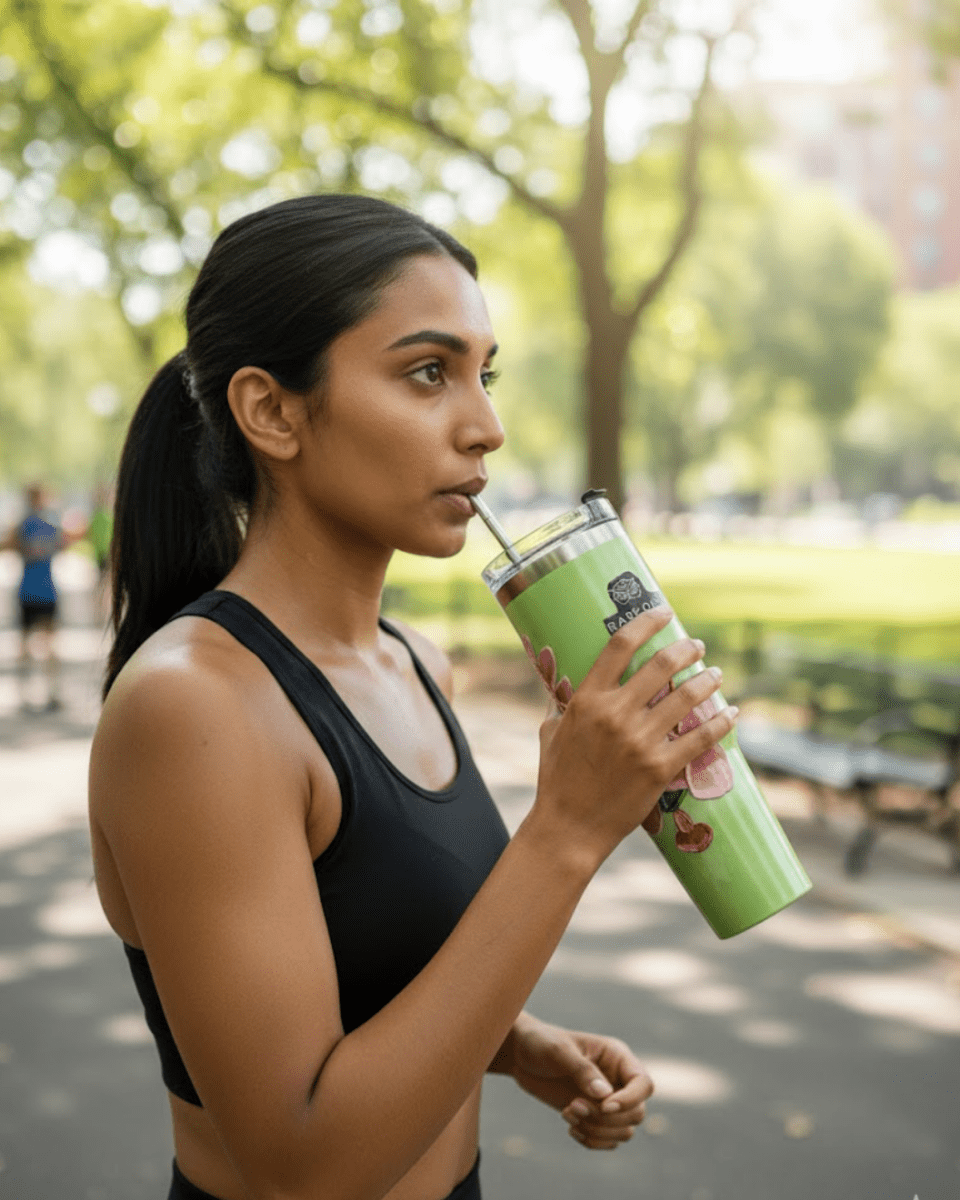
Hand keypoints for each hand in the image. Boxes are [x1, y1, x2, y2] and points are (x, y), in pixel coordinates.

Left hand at [507, 1016, 652, 1149]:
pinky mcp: (596, 1116)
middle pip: (636, 1113)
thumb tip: (605, 1095)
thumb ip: (582, 1070)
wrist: (522, 1055)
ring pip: (624, 1131)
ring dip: (597, 1131)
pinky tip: (570, 1127)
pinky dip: (592, 1141)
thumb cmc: (542, 1043)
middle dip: (605, 1119)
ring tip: (568, 1113)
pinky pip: (609, 1141)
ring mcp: (608, 1100)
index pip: (643, 1084)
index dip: (630, 1100)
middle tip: (573, 1105)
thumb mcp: (558, 1051)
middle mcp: (618, 1080)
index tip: (603, 1106)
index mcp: (617, 1057)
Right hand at [534, 606, 736, 862]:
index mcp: (586, 700)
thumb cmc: (557, 779)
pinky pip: (699, 738)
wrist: (568, 827)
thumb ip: (565, 704)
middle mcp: (615, 714)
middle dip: (686, 649)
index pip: (619, 646)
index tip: (664, 612)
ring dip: (707, 681)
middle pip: (661, 665)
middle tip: (698, 645)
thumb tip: (566, 684)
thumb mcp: (551, 731)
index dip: (646, 622)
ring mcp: (639, 741)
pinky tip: (731, 713)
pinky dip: (720, 722)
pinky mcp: (660, 768)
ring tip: (717, 674)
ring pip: (686, 698)